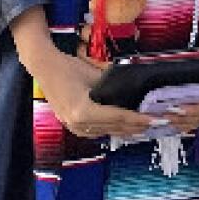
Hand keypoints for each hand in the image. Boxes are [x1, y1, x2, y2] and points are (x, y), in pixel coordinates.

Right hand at [29, 47, 155, 142]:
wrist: (44, 67)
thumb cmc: (69, 67)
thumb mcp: (95, 75)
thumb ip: (113, 87)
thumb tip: (133, 92)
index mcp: (84, 110)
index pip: (118, 117)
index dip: (137, 119)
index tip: (152, 120)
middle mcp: (78, 123)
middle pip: (113, 127)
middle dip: (135, 126)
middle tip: (153, 125)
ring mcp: (73, 126)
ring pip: (106, 132)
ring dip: (124, 130)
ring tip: (142, 128)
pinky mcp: (71, 125)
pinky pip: (96, 132)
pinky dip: (110, 129)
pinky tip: (122, 128)